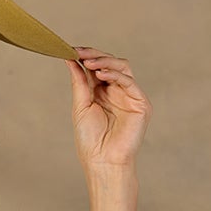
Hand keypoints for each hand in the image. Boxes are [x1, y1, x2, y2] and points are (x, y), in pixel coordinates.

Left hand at [67, 45, 150, 171]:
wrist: (102, 162)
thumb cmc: (90, 141)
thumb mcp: (81, 106)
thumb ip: (79, 82)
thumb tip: (70, 59)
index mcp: (102, 93)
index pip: (97, 67)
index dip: (87, 56)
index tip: (72, 49)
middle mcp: (117, 92)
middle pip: (111, 63)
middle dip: (95, 55)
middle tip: (80, 53)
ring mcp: (130, 96)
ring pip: (122, 67)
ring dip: (105, 61)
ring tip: (89, 63)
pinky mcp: (140, 103)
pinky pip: (129, 81)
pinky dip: (115, 74)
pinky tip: (101, 74)